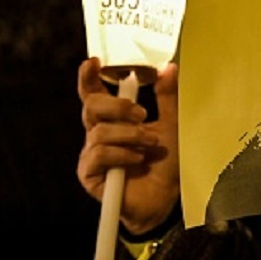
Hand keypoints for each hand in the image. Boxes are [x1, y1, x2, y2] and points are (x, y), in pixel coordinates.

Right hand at [77, 57, 180, 234]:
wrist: (166, 197)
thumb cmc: (166, 162)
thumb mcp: (172, 126)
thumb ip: (168, 98)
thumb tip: (169, 67)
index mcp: (113, 119)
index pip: (93, 94)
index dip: (88, 77)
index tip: (94, 62)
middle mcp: (98, 134)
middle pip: (92, 106)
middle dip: (118, 106)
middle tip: (142, 114)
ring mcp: (91, 154)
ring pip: (100, 131)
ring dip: (129, 135)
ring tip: (150, 145)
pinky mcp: (89, 174)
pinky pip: (98, 155)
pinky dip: (121, 154)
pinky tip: (136, 160)